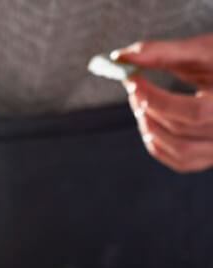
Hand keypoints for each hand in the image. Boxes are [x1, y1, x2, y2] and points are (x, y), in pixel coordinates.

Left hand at [114, 33, 212, 172]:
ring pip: (181, 150)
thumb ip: (162, 52)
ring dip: (150, 127)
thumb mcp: (201, 50)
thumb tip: (120, 57)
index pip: (196, 113)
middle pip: (183, 131)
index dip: (158, 99)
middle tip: (134, 89)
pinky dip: (157, 143)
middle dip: (150, 109)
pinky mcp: (211, 157)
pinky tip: (149, 121)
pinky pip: (181, 161)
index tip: (132, 80)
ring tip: (140, 104)